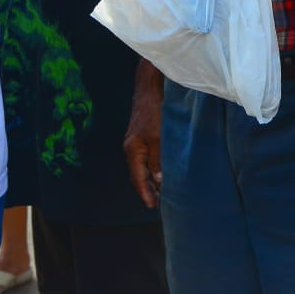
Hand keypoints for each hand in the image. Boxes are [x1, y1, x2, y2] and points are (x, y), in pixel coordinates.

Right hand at [123, 62, 164, 207]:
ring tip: (162, 193)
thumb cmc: (154, 110)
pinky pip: (146, 158)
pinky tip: (161, 172)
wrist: (150, 87)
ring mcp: (136, 142)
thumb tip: (159, 181)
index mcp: (132, 150)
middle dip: (148, 190)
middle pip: (138, 175)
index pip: (137, 178)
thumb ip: (158, 160)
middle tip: (159, 205)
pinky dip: (153, 168)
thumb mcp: (158, 137)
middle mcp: (132, 148)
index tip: (153, 207)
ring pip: (142, 167)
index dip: (146, 193)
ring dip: (151, 180)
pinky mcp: (143, 136)